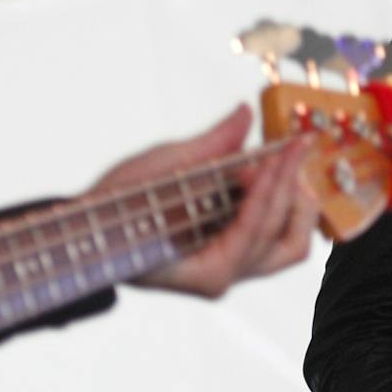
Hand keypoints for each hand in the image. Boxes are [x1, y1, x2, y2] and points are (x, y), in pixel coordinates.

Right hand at [92, 104, 319, 297]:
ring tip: (289, 163)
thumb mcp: (157, 168)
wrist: (93, 229)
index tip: (281, 148)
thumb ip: (210, 145)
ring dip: (298, 203)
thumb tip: (244, 114)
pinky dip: (286, 206)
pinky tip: (279, 175)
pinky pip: (278, 239)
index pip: (253, 230)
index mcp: (204, 272)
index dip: (270, 187)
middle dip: (290, 188)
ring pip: (290, 246)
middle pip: (283, 238)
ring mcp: (232, 270)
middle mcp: (223, 278)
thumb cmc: (115, 206)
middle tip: (290, 147)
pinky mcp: (235, 255)